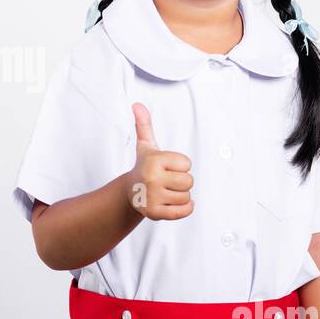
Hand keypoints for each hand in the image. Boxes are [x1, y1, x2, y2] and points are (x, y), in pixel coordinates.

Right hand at [126, 102, 193, 219]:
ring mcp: (152, 197)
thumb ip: (144, 124)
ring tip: (165, 191)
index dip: (180, 165)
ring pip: (187, 197)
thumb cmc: (144, 166)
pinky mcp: (154, 213)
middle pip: (189, 181)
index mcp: (154, 160)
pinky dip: (185, 208)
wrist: (130, 192)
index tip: (166, 167)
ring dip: (180, 195)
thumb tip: (137, 104)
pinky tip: (175, 202)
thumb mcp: (146, 145)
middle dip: (181, 181)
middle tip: (166, 180)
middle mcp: (151, 178)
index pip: (187, 164)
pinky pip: (184, 211)